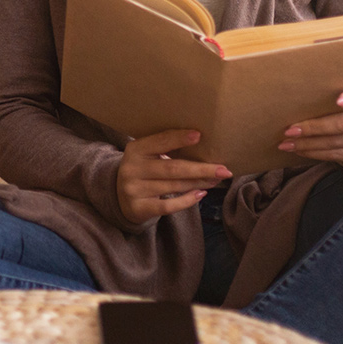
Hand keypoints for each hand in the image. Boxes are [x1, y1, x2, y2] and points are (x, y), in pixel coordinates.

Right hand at [116, 129, 231, 224]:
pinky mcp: (139, 208)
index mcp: (135, 149)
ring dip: (199, 183)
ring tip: (216, 179)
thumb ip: (165, 148)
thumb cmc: (143, 169)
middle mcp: (132, 169)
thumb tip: (202, 143)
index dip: (179, 138)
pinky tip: (201, 194)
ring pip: (174, 186)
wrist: (119, 196)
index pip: (160, 141)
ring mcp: (134, 190)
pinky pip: (168, 206)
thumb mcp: (147, 155)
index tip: (199, 135)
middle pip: (172, 168)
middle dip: (201, 169)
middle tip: (223, 169)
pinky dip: (187, 200)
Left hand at [277, 84, 342, 166]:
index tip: (338, 101)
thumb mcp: (341, 96)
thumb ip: (327, 96)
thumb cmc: (342, 108)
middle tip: (290, 130)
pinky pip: (338, 155)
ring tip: (288, 143)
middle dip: (314, 128)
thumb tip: (293, 97)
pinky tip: (301, 150)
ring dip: (309, 144)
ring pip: (337, 142)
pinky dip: (316, 153)